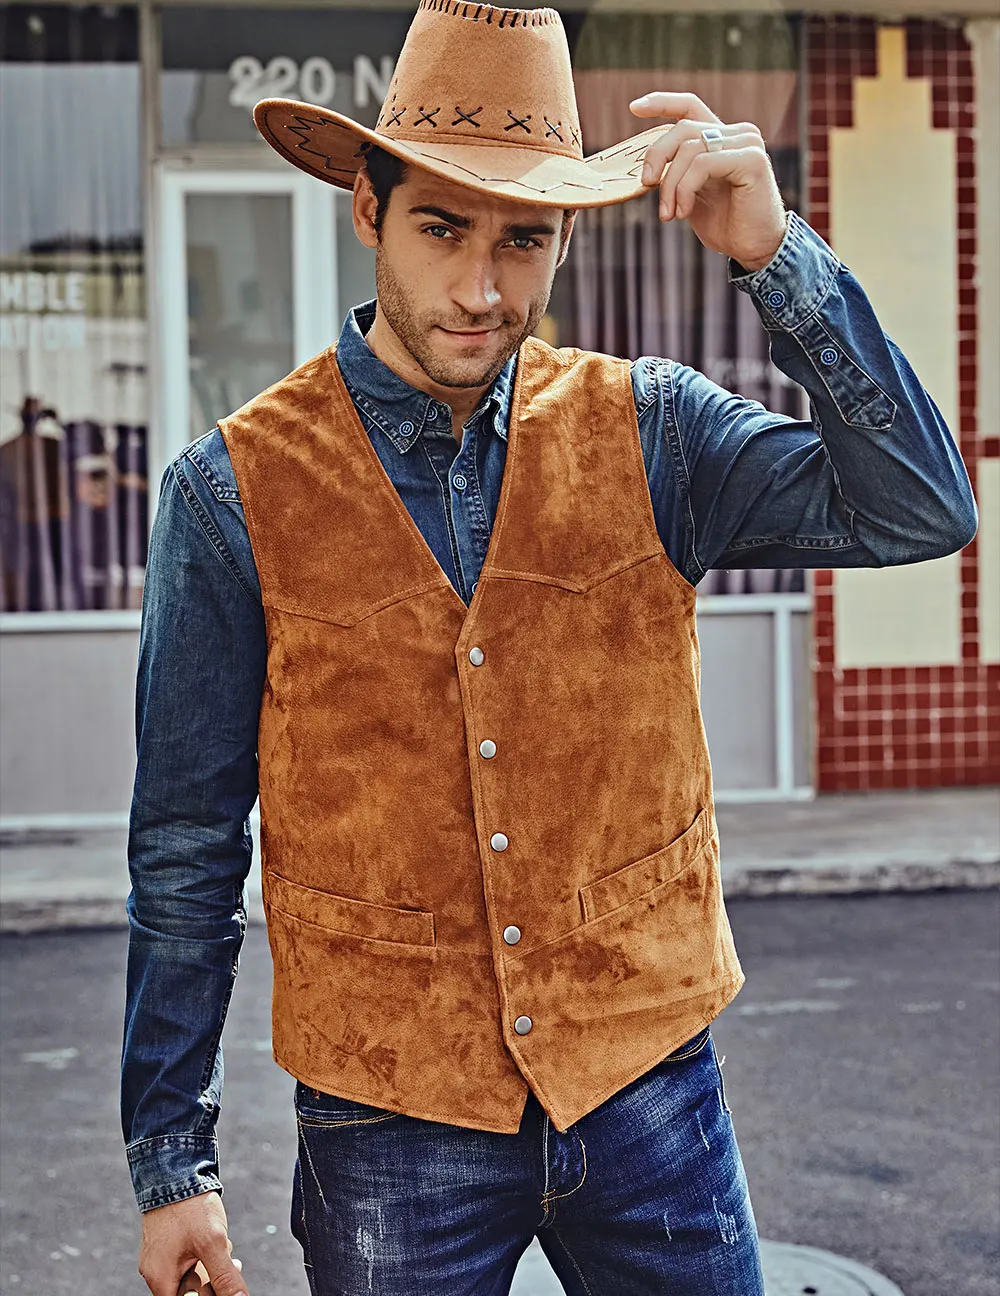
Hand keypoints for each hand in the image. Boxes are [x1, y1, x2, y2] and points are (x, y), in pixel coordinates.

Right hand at [137, 1190, 247, 1295]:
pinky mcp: (167, 1244)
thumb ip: (225, 1277)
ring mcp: (161, 1257)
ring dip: (212, 1264)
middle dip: (213, 1278)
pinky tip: (218, 1238)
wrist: (176, 1170)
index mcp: (160, 1280)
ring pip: (192, 1274)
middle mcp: (156, 1272)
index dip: (207, 1295)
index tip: (223, 1284)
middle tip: (233, 1261)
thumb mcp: (213, 1243)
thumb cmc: (190, 1208)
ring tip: (225, 1246)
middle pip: (189, 1292)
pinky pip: (188, 1259)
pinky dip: (205, 1253)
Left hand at [628, 91, 787, 270]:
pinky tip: (684, 212)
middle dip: (656, 157)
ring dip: (670, 184)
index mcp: (721, 138)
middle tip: (645, 185)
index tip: (634, 108)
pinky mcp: (751, 160)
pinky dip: (685, 189)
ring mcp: (747, 143)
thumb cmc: (725, 225)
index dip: (662, 103)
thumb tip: (645, 169)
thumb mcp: (690, 194)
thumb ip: (675, 173)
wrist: (754, 249)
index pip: (690, 107)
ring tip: (669, 213)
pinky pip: (702, 164)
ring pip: (689, 148)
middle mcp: (737, 134)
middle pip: (682, 129)